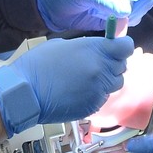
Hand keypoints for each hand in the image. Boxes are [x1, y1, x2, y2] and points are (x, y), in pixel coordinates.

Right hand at [0, 36, 134, 132]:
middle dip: (113, 64)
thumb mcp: (64, 45)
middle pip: (122, 67)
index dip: (122, 47)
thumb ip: (88, 47)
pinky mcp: (93, 107)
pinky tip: (79, 91)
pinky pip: (102, 98)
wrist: (26, 92)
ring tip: (87, 79)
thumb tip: (99, 50)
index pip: (126, 47)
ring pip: (115, 85)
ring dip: (106, 80)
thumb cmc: (39, 64)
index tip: (116, 48)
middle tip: (97, 64)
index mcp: (96, 51)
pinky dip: (96, 94)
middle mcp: (102, 71)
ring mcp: (98, 91)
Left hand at [37, 0, 152, 32]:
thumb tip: (127, 11)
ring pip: (140, 9)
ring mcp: (119, 1)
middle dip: (141, 3)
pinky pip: (129, 21)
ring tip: (115, 18)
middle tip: (124, 11)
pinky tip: (113, 26)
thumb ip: (106, 0)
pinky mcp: (114, 16)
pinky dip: (126, 25)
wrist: (50, 3)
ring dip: (134, 15)